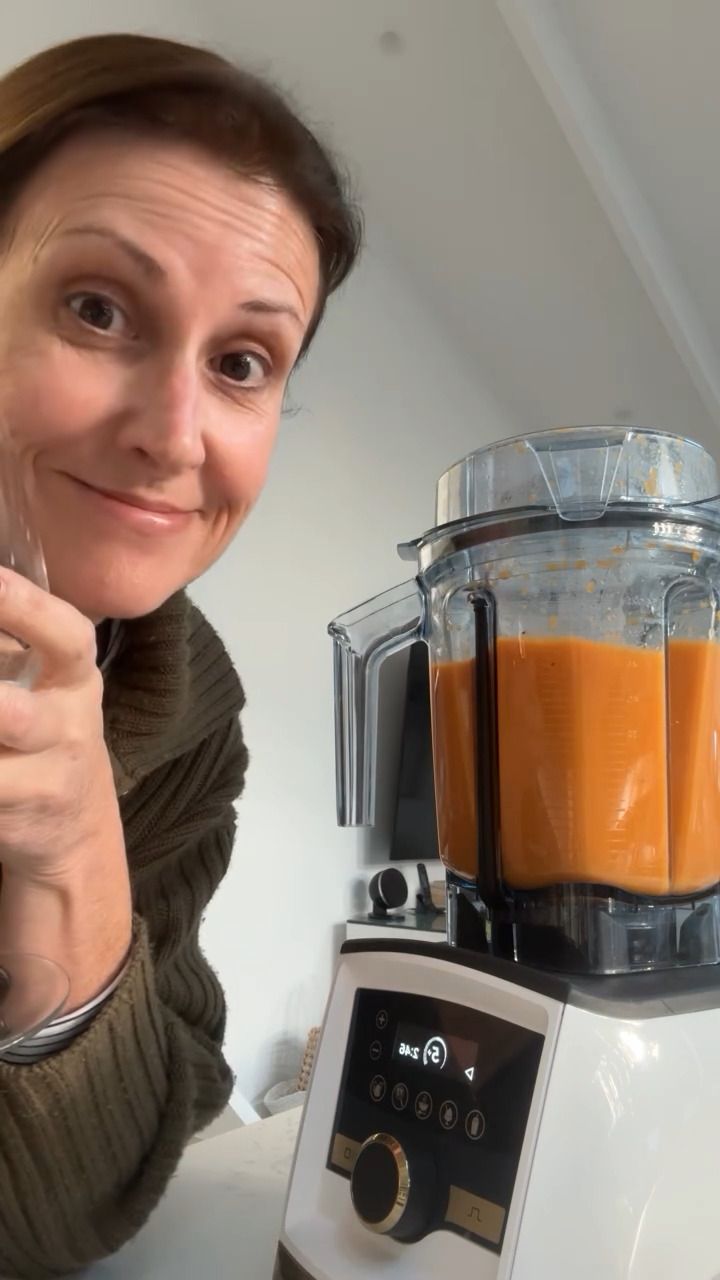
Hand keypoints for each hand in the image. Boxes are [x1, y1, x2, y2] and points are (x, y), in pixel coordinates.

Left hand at [0, 568, 131, 1009]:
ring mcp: (42, 783)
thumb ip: (19, 638)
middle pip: (22, 718)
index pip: (67, 640)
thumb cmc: (47, 732)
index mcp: (75, 681)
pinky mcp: (13, 819)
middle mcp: (66, 731)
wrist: (74, 830)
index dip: (27, 609)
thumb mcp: (54, 680)